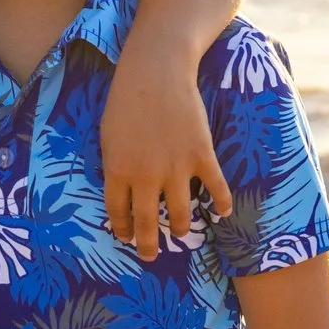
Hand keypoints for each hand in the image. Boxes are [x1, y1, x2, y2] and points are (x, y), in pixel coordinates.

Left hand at [99, 37, 233, 260]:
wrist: (156, 73)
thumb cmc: (125, 100)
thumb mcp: (107, 135)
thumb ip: (114, 164)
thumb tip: (120, 187)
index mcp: (117, 171)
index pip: (117, 213)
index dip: (122, 229)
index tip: (125, 237)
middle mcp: (145, 177)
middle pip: (146, 223)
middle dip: (148, 244)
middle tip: (150, 256)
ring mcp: (175, 169)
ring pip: (179, 214)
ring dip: (179, 228)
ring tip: (179, 232)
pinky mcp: (201, 156)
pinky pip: (215, 188)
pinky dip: (221, 203)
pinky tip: (222, 212)